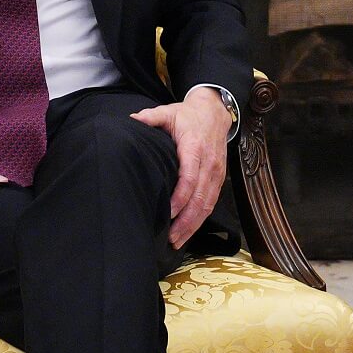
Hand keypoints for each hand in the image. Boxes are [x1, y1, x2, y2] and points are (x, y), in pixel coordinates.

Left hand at [130, 88, 231, 249]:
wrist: (215, 112)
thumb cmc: (188, 116)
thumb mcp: (169, 111)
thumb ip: (151, 117)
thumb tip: (132, 119)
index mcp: (195, 147)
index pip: (190, 177)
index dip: (180, 198)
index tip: (167, 213)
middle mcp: (209, 163)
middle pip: (200, 197)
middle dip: (186, 220)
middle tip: (171, 238)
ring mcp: (217, 172)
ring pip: (208, 203)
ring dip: (194, 224)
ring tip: (178, 240)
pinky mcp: (219, 178)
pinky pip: (212, 201)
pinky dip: (201, 218)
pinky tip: (189, 230)